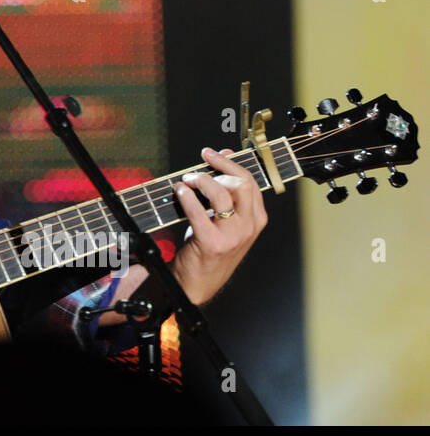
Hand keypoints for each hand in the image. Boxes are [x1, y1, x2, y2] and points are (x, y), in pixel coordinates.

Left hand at [169, 147, 267, 304]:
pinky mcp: (212, 243)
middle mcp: (249, 226)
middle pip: (241, 183)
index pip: (250, 180)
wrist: (199, 282)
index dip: (230, 162)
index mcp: (256, 218)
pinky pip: (199, 212)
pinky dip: (187, 197)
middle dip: (218, 167)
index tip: (211, 153)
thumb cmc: (210, 245)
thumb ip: (227, 190)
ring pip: (222, 194)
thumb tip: (226, 154)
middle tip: (199, 164)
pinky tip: (179, 191)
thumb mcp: (225, 219)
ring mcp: (233, 236)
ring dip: (201, 181)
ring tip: (187, 180)